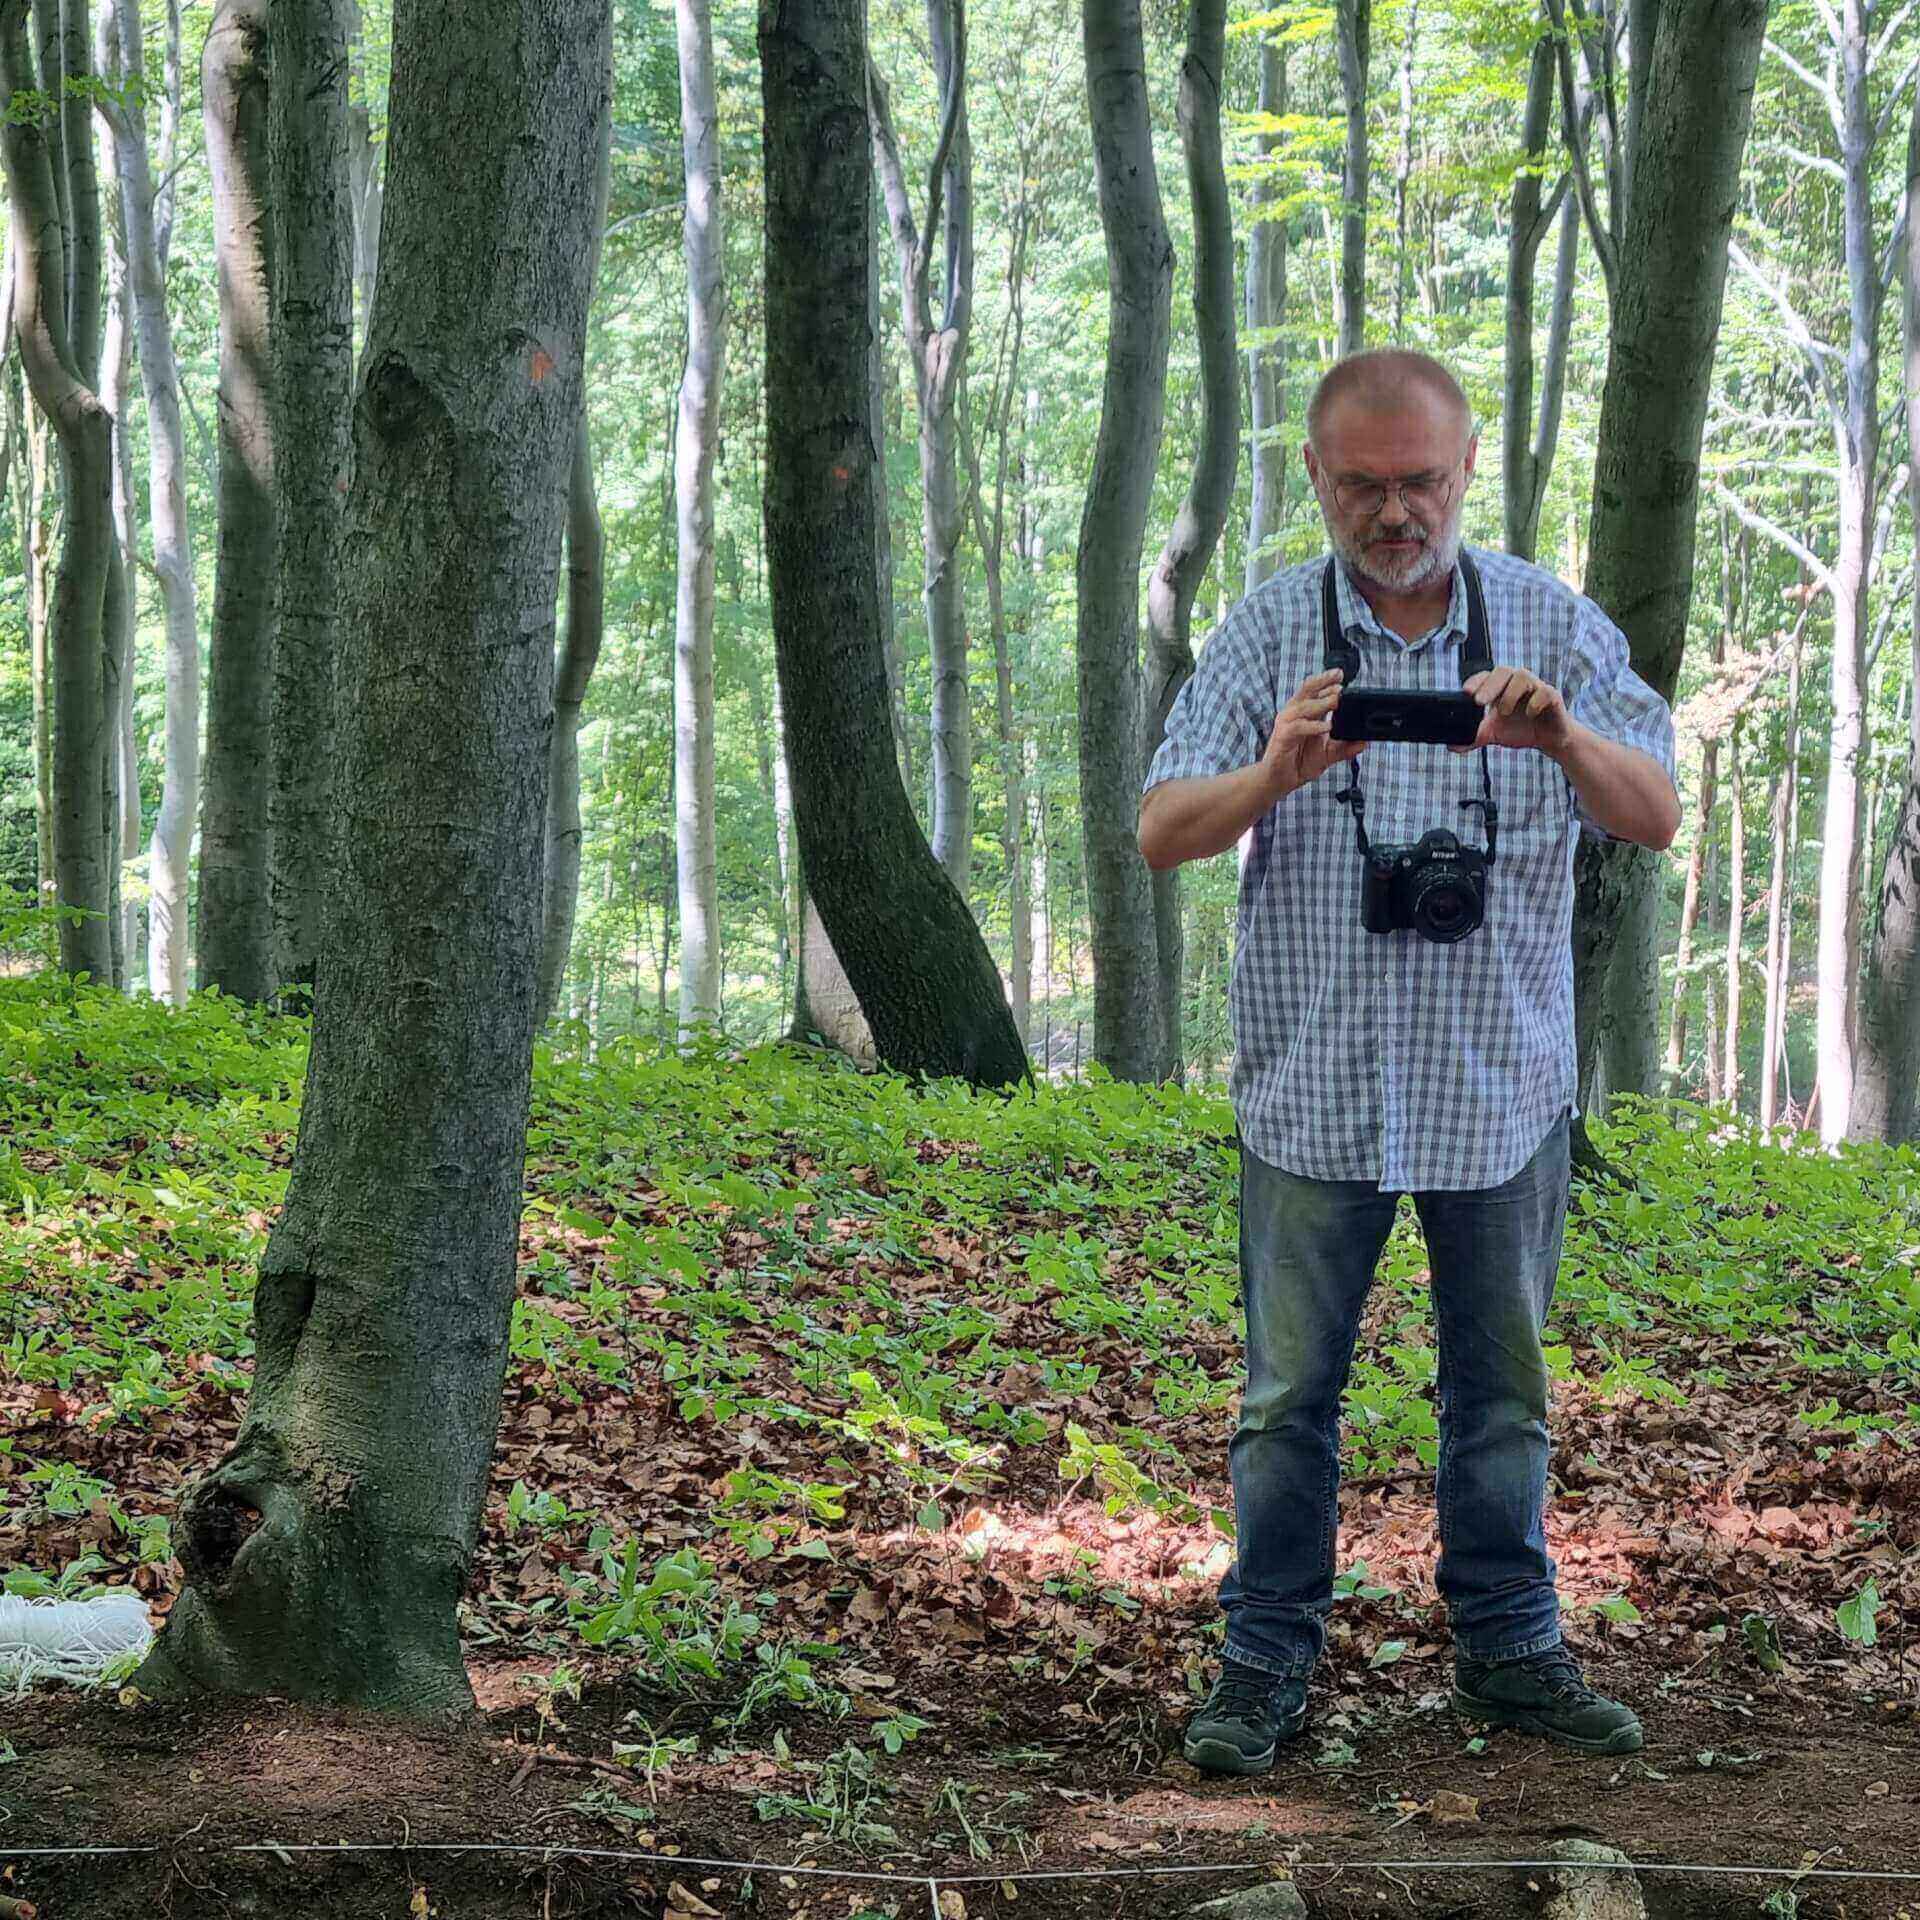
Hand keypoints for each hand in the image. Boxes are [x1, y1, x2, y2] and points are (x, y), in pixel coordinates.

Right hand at [1261, 668, 1366, 796]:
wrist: (1280, 781)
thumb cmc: (1299, 763)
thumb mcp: (1328, 754)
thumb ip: (1345, 748)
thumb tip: (1364, 743)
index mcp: (1306, 713)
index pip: (1317, 690)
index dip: (1329, 681)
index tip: (1342, 676)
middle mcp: (1295, 714)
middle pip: (1308, 689)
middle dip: (1323, 682)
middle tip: (1340, 681)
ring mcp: (1287, 724)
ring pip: (1304, 706)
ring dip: (1321, 702)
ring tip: (1337, 700)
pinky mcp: (1282, 737)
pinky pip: (1298, 727)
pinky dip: (1313, 726)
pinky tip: (1327, 727)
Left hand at [1455, 666, 1572, 756]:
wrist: (1549, 739)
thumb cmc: (1521, 729)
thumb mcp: (1494, 734)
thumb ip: (1474, 737)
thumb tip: (1452, 746)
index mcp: (1500, 687)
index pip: (1485, 676)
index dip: (1475, 681)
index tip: (1465, 692)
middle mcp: (1517, 683)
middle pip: (1502, 671)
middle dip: (1489, 685)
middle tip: (1478, 702)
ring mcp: (1536, 687)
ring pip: (1522, 676)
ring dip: (1510, 694)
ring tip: (1503, 712)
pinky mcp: (1553, 696)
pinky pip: (1545, 691)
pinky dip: (1535, 702)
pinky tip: (1530, 714)